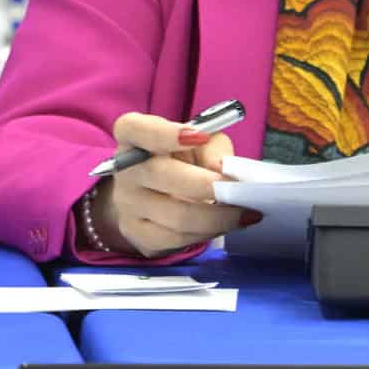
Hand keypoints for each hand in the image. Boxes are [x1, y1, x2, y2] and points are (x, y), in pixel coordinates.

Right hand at [93, 111, 255, 257]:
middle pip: (160, 175)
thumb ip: (212, 146)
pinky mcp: (137, 233)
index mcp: (132, 135)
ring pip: (176, 216)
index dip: (165, 133)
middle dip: (206, 184)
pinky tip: (225, 225)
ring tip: (245, 212)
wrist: (151, 193)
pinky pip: (177, 239)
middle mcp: (124, 168)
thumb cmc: (179, 158)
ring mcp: (127, 204)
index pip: (136, 129)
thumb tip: (221, 169)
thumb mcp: (199, 141)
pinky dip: (208, 233)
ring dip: (218, 217)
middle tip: (240, 190)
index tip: (199, 137)